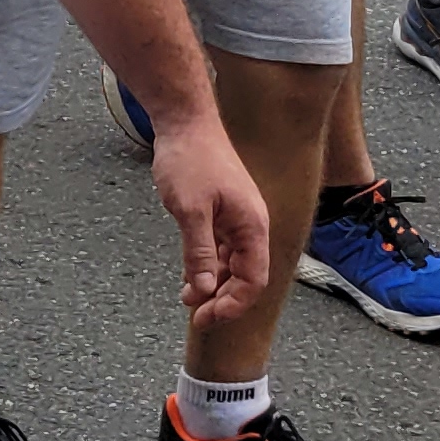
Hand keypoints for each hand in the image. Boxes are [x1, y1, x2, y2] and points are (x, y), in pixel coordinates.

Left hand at [148, 114, 270, 323]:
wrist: (185, 122)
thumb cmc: (190, 160)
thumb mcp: (189, 210)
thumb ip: (199, 253)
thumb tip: (205, 292)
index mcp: (252, 226)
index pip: (254, 280)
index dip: (233, 304)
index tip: (207, 318)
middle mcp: (251, 225)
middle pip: (245, 276)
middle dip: (222, 299)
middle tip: (195, 316)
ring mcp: (237, 218)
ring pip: (232, 264)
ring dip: (213, 283)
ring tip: (188, 298)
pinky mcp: (223, 212)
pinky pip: (221, 248)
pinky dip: (207, 264)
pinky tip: (190, 276)